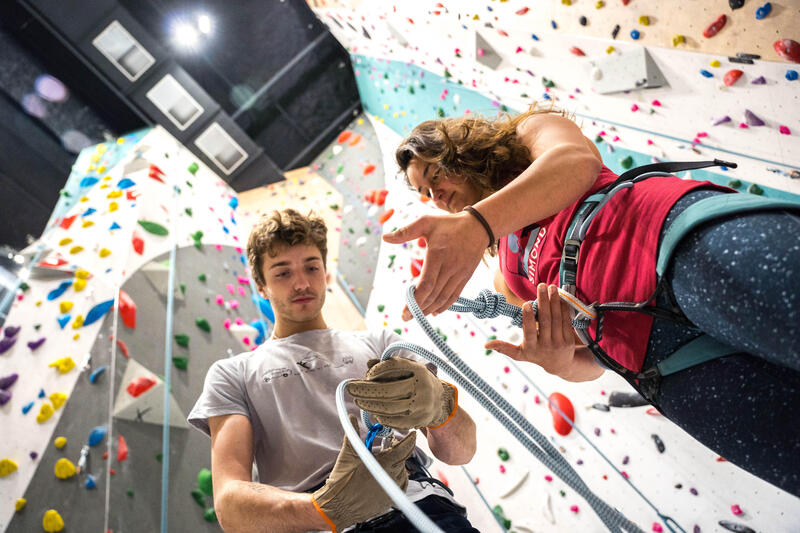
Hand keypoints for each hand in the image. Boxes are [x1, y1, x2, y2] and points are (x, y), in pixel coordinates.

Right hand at [312, 414, 415, 530]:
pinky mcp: (390, 500)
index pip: (405, 447)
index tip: (412, 433)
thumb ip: (353, 432)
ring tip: (384, 461)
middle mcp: (392, 477)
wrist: (338, 506)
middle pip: (403, 458)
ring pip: (402, 472)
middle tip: (387, 445)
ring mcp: (392, 490)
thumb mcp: (349, 452)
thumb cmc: (343, 480)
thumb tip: (352, 417)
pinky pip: (399, 485)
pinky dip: (396, 478)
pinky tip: (386, 474)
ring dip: (396, 465)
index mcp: (385, 463)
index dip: (409, 439)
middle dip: (397, 450)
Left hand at [346, 358, 456, 429]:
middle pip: (388, 390)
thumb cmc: (417, 381)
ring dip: (370, 405)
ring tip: (358, 401)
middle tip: (350, 389)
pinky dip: (382, 417)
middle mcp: (421, 386)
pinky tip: (373, 412)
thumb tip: (368, 363)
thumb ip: (388, 365)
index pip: (395, 366)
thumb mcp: (408, 369)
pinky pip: (395, 421)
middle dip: (365, 390)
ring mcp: (421, 405)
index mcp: (418, 370)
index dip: (378, 370)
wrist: (440, 401)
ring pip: (389, 407)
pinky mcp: (418, 420)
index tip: (366, 375)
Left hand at [383, 211, 486, 319]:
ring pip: (443, 298)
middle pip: (433, 295)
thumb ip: (405, 232)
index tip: (404, 310)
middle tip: (406, 318)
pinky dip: (444, 306)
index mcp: (437, 255)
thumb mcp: (426, 222)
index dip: (415, 300)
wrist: (479, 226)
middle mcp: (449, 267)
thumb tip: (384, 238)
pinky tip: (434, 311)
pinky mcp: (465, 277)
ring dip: (429, 309)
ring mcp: (459, 274)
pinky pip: (454, 295)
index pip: (426, 284)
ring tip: (417, 316)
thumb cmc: (449, 224)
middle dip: (418, 309)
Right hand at [484, 284, 575, 375]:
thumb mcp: (519, 354)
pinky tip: (559, 297)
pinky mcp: (569, 340)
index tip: (527, 304)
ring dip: (554, 301)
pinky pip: (566, 321)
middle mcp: (546, 346)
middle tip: (541, 286)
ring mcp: (559, 343)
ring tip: (551, 287)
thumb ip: (504, 348)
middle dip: (543, 302)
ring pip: (557, 318)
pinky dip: (563, 308)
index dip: (528, 318)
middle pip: (545, 321)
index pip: (529, 331)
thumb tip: (485, 345)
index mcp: (531, 347)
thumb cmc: (535, 354)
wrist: (559, 365)